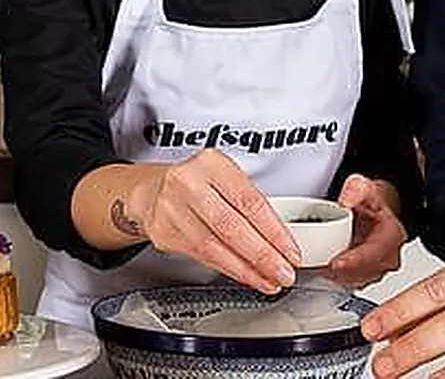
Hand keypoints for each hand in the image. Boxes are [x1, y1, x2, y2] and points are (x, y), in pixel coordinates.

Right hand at [122, 149, 302, 293]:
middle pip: (231, 226)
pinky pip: (202, 256)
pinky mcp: (163, 232)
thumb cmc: (198, 183)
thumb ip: (250, 204)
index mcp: (212, 164)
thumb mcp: (226, 178)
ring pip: (214, 247)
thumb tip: (282, 241)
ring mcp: (171, 208)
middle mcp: (188, 183)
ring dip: (246, 269)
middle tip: (283, 272)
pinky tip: (244, 275)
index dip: (273, 231)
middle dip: (262, 255)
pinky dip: (228, 269)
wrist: (153, 190)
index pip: (249, 201)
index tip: (291, 251)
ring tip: (267, 280)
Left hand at [325, 174, 405, 287]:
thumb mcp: (364, 187)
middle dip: (342, 272)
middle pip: (365, 272)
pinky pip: (350, 283)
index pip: (376, 254)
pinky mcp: (365, 276)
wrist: (374, 211)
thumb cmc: (370, 202)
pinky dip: (335, 278)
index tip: (335, 263)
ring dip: (337, 277)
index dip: (355, 261)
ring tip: (317, 269)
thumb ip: (355, 189)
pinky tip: (322, 271)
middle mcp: (389, 257)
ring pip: (357, 281)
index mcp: (393, 235)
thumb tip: (346, 200)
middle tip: (318, 268)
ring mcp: (377, 269)